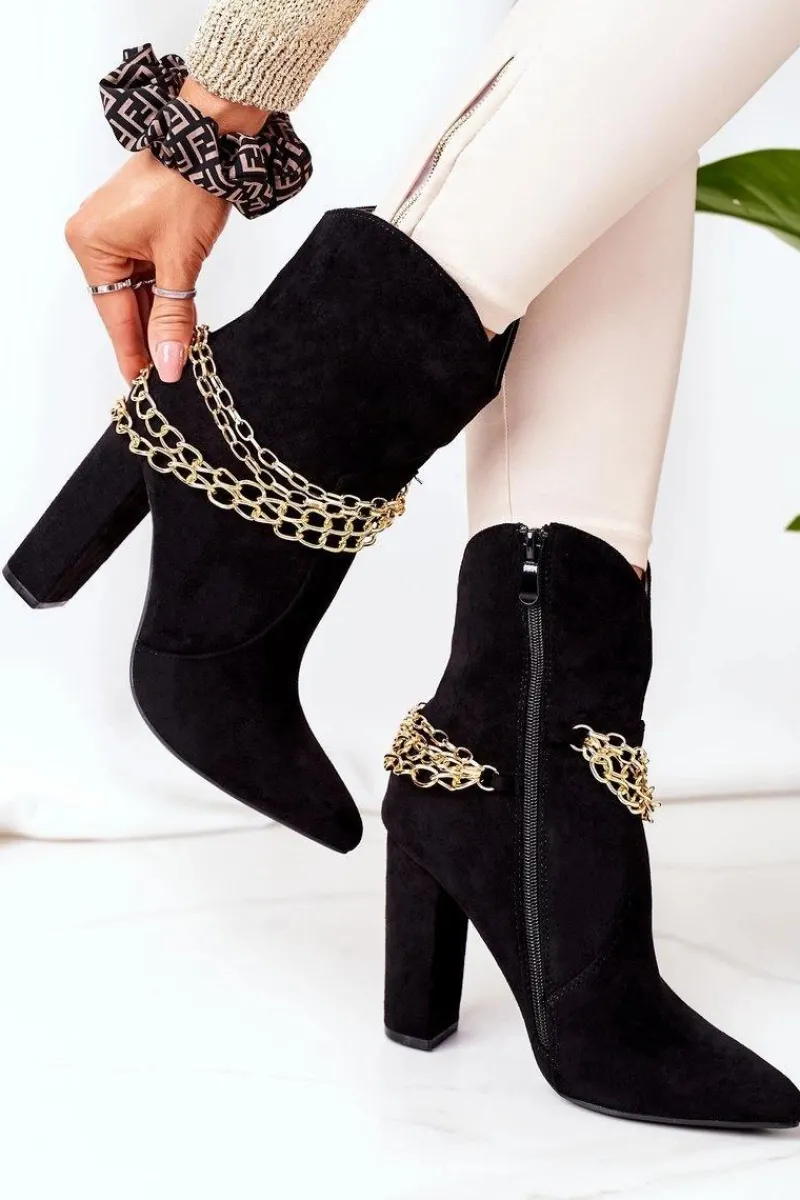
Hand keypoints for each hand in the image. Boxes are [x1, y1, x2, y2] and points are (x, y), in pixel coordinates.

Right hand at [65, 79, 267, 382]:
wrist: (209, 143)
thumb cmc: (188, 186)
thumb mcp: (181, 263)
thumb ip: (173, 317)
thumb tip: (168, 362)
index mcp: (92, 244)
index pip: (114, 314)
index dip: (132, 351)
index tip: (141, 382)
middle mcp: (94, 238)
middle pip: (122, 304)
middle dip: (147, 335)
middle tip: (165, 372)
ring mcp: (112, 232)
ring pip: (136, 291)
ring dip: (157, 316)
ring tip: (175, 351)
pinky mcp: (133, 227)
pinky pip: (143, 272)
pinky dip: (160, 294)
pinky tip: (175, 321)